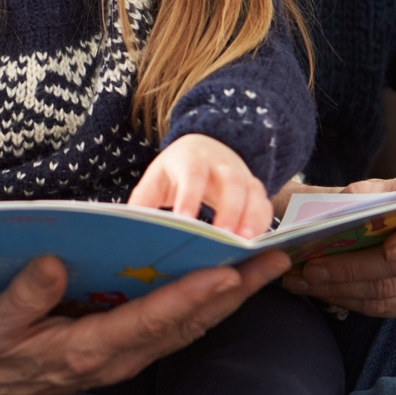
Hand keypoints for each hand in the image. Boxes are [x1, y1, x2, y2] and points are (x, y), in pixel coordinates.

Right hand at [0, 250, 288, 394]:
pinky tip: (223, 287)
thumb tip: (54, 264)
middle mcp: (118, 357)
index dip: (192, 295)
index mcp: (90, 348)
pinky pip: (175, 329)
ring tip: (265, 268)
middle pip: (189, 324)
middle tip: (275, 261)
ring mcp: (124, 357)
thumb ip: (24, 296)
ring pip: (189, 327)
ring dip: (229, 299)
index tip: (227, 271)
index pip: (152, 319)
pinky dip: (205, 306)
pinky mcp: (122, 351)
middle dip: (235, 293)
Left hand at [127, 133, 272, 236]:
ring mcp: (242, 176)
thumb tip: (130, 227)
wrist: (205, 148)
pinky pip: (265, 206)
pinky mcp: (256, 191)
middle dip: (230, 210)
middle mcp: (221, 165)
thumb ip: (143, 201)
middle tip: (225, 238)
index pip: (192, 175)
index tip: (185, 221)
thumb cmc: (176, 171)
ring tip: (247, 246)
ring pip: (253, 194)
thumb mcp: (156, 178)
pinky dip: (263, 225)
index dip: (190, 197)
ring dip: (252, 219)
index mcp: (191, 159)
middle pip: (231, 183)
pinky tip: (256, 246)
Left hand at [275, 174, 395, 316]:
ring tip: (300, 279)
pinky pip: (382, 308)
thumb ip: (365, 193)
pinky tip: (318, 290)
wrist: (387, 221)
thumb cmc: (382, 201)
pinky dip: (345, 299)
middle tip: (311, 267)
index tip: (388, 250)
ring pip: (385, 292)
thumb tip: (347, 202)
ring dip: (338, 288)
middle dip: (351, 269)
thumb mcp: (377, 188)